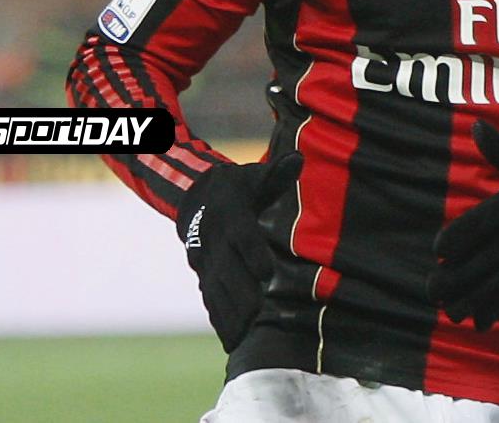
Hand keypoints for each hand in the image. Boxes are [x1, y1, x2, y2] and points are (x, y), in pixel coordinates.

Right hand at [176, 152, 301, 350]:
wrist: (198, 198)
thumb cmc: (241, 187)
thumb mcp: (257, 176)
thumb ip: (278, 173)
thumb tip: (299, 159)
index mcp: (230, 212)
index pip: (241, 235)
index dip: (252, 254)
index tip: (267, 273)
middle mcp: (213, 237)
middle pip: (226, 268)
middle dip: (241, 293)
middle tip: (258, 315)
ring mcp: (203, 258)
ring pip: (214, 289)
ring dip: (228, 312)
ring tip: (244, 335)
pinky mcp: (201, 274)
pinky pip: (209, 298)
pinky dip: (219, 319)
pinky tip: (232, 339)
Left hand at [428, 120, 498, 330]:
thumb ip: (498, 146)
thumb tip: (477, 127)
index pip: (488, 219)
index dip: (462, 234)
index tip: (437, 247)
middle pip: (491, 256)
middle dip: (460, 276)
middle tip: (431, 289)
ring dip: (476, 298)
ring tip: (450, 313)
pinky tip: (480, 323)